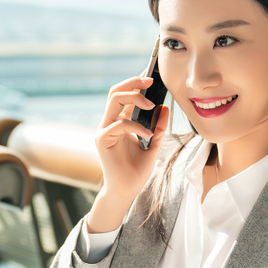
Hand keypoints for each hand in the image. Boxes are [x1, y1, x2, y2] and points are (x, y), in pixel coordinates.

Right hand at [87, 76, 170, 233]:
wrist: (126, 191)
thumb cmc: (136, 170)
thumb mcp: (153, 145)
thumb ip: (158, 127)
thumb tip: (165, 108)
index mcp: (119, 121)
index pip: (123, 95)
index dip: (135, 83)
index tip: (151, 77)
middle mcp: (109, 123)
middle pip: (115, 92)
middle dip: (133, 83)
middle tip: (151, 82)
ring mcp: (104, 131)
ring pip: (114, 101)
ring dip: (134, 98)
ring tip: (152, 105)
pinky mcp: (102, 141)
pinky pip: (119, 125)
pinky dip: (136, 126)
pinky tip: (148, 134)